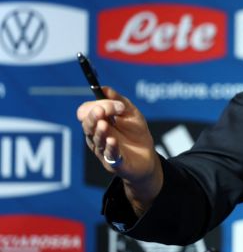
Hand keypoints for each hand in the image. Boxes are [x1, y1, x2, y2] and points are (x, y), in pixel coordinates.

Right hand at [77, 87, 162, 214]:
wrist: (148, 157)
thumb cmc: (135, 133)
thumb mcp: (131, 113)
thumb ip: (118, 100)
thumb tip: (104, 88)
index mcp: (98, 122)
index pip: (86, 112)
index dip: (93, 106)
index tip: (109, 103)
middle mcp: (97, 136)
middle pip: (88, 125)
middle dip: (93, 117)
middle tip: (101, 111)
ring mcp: (104, 150)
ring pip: (96, 140)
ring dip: (100, 132)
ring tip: (103, 124)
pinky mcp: (115, 163)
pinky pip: (110, 155)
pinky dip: (111, 147)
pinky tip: (112, 140)